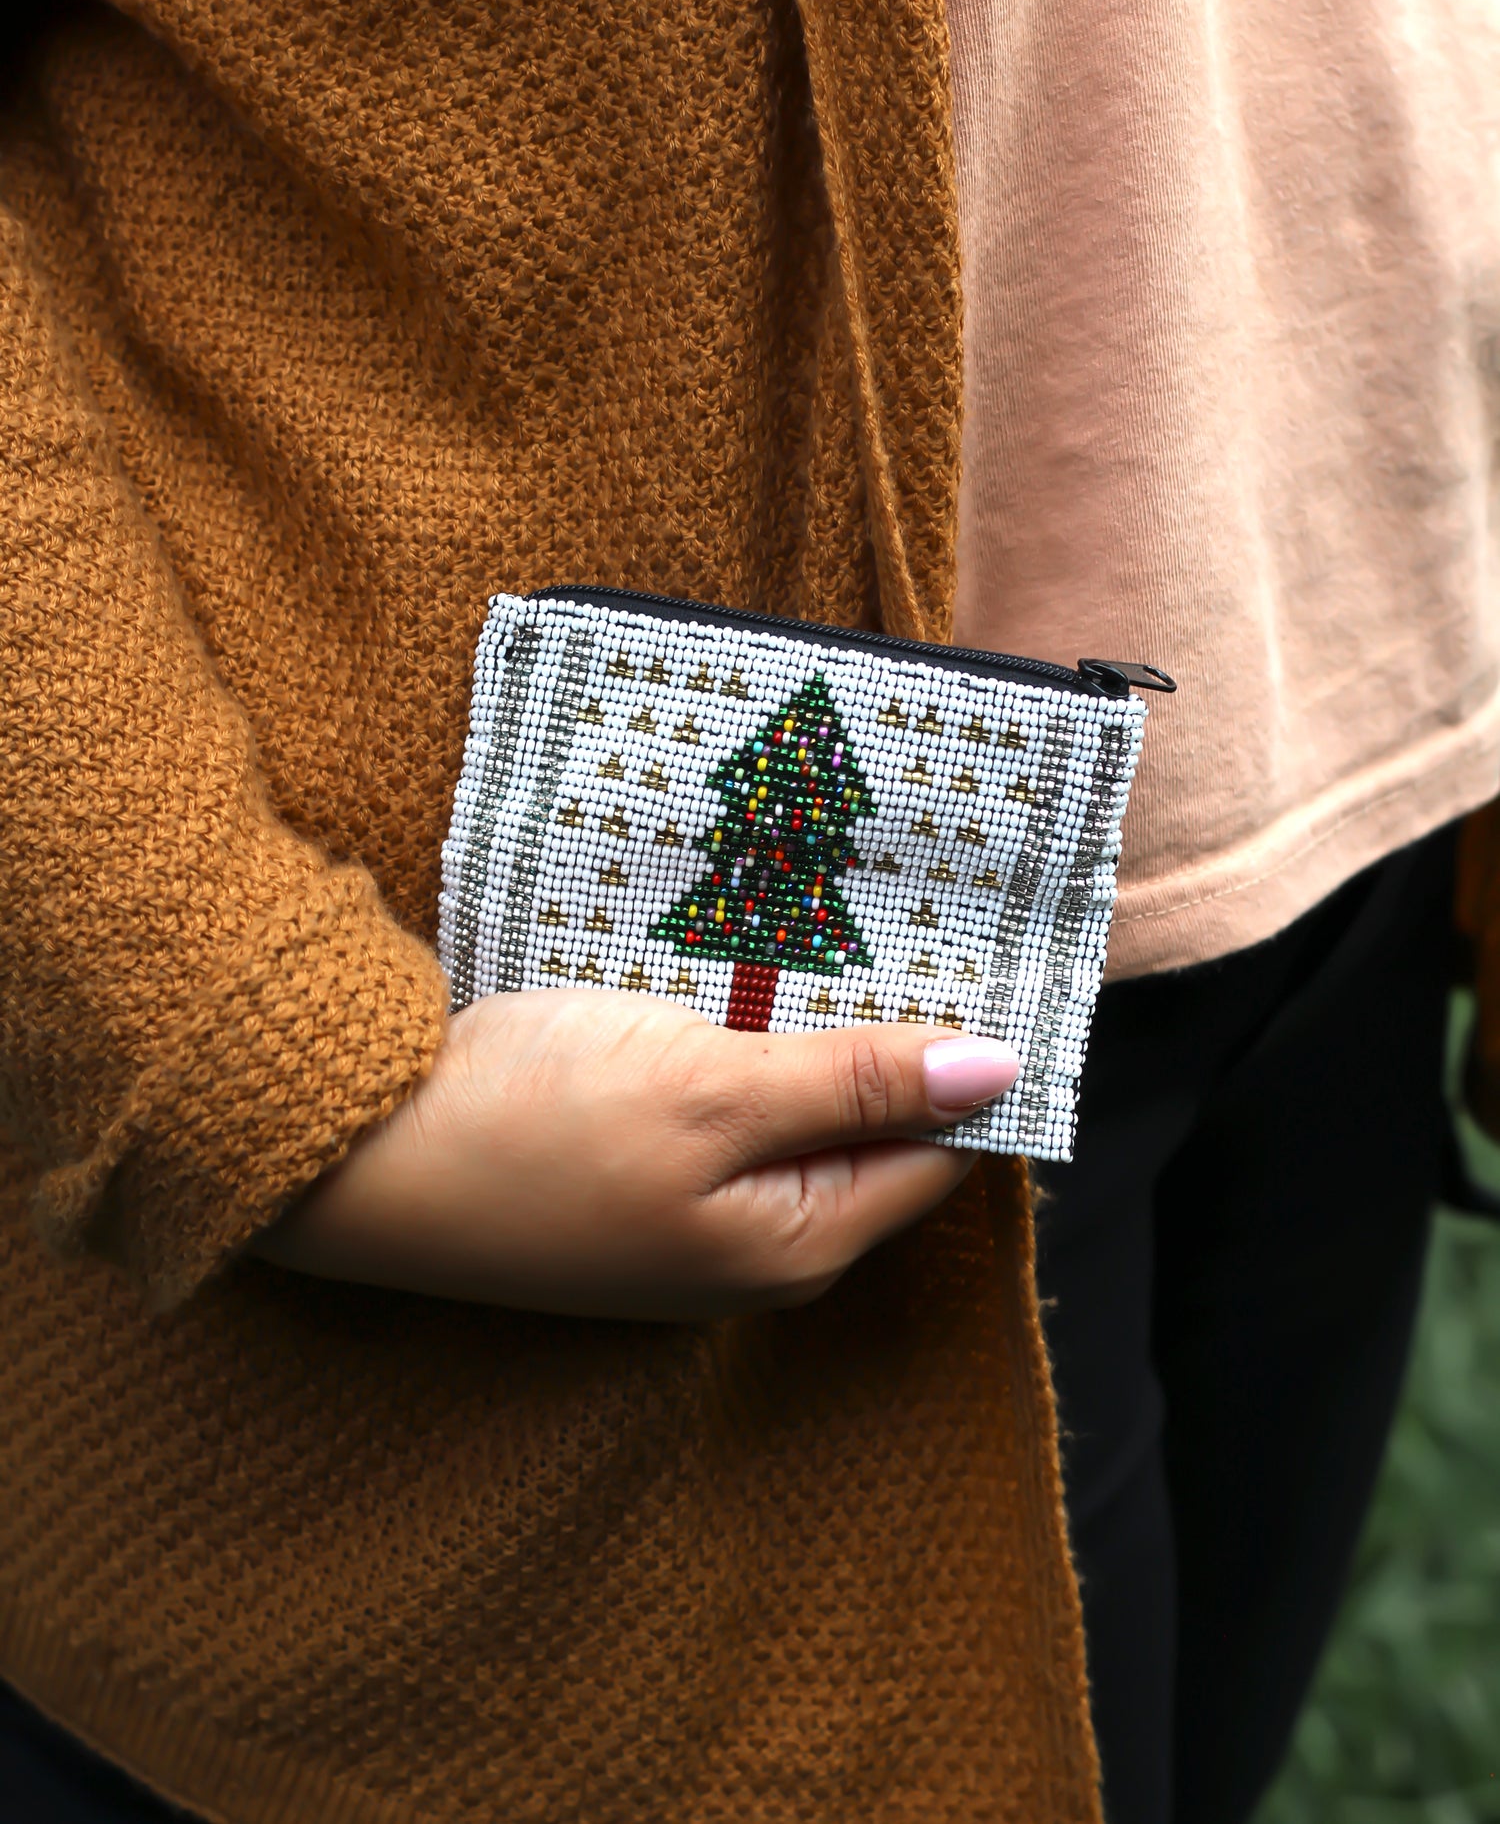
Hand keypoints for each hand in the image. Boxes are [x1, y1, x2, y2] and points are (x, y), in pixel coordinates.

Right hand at [254, 989, 1018, 1319]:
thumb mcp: (714, 1092)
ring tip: (838, 917)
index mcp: (799, 1240)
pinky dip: (749, 1034)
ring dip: (817, 1021)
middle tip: (917, 911)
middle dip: (895, 1028)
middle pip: (871, 1125)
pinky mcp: (643, 1169)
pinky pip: (735, 1099)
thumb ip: (858, 1084)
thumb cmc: (536, 1123)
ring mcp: (696, 1209)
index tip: (991, 950)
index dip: (969, 1055)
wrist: (359, 1149)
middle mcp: (761, 1240)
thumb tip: (1000, 1074)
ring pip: (800, 1104)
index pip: (939, 1148)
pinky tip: (744, 963)